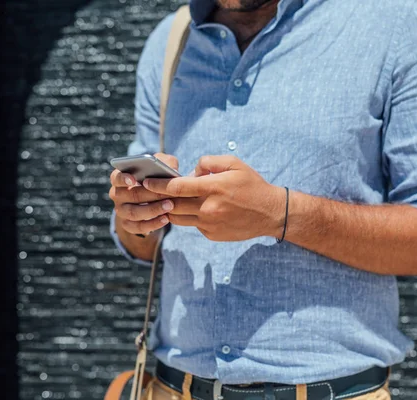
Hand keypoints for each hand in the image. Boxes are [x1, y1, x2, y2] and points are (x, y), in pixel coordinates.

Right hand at [109, 153, 177, 234]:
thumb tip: (171, 169)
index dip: (123, 178)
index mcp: (120, 178)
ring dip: (152, 210)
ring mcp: (121, 211)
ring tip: (170, 206)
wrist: (154, 199)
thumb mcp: (161, 165)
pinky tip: (166, 219)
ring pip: (133, 213)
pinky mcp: (128, 225)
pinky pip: (137, 227)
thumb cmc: (157, 177)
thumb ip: (165, 162)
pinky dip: (152, 224)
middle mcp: (117, 195)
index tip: (133, 179)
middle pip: (130, 195)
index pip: (116, 178)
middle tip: (167, 194)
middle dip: (150, 195)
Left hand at [142, 155, 285, 240]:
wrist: (269, 213)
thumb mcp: (235, 164)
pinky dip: (190, 217)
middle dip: (157, 198)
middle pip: (172, 205)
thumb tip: (191, 170)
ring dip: (171, 209)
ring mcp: (209, 224)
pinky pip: (193, 225)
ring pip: (178, 218)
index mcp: (213, 188)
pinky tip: (197, 210)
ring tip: (170, 200)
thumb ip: (209, 162)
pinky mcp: (212, 234)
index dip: (158, 185)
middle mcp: (208, 208)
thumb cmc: (252, 185)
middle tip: (149, 192)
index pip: (176, 187)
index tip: (147, 181)